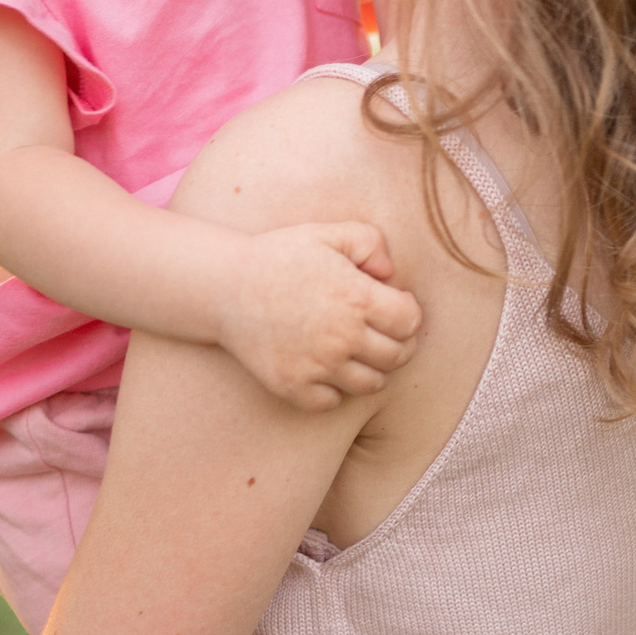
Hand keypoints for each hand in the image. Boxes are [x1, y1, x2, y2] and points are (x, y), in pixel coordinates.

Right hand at [217, 223, 422, 411]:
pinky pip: (332, 401)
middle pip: (397, 356)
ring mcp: (317, 366)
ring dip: (372, 369)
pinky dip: (335, 389)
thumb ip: (370, 243)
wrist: (224, 287)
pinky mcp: (293, 386)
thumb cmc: (280, 256)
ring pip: (371, 384)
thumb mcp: (328, 233)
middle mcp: (342, 337)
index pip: (411, 322)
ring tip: (358, 351)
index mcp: (356, 298)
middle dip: (399, 343)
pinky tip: (327, 368)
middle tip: (383, 331)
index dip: (408, 313)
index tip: (395, 305)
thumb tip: (391, 275)